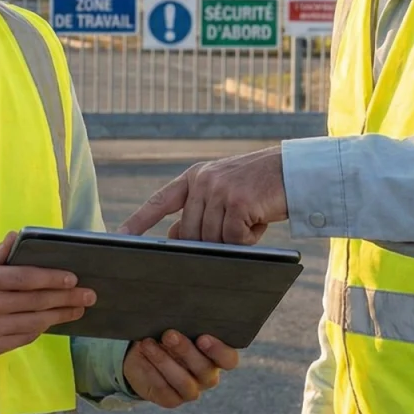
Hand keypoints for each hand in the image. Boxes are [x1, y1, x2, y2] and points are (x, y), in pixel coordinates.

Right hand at [0, 232, 94, 358]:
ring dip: (59, 315)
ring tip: (78, 309)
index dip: (50, 278)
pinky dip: (41, 328)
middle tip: (88, 295)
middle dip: (65, 298)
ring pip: (33, 322)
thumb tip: (17, 236)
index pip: (23, 278)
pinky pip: (23, 338)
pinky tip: (53, 320)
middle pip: (33, 301)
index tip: (72, 278)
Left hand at [117, 146, 287, 244]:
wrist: (296, 171)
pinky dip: (249, 238)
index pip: (159, 201)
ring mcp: (220, 189)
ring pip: (212, 238)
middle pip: (190, 232)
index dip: (138, 220)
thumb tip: (175, 238)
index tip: (117, 236)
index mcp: (195, 177)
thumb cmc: (260, 187)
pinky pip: (234, 238)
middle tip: (236, 232)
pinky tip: (260, 221)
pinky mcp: (239, 200)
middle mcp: (203, 180)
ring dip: (234, 240)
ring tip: (252, 220)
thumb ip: (199, 212)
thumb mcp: (224, 194)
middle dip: (211, 242)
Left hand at [123, 330, 239, 407]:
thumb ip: (185, 319)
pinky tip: (143, 356)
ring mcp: (190, 390)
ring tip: (148, 344)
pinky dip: (152, 371)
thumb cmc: (167, 331)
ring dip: (164, 361)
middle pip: (204, 369)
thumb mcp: (177, 323)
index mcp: (216, 356)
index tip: (203, 337)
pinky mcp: (171, 399)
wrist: (144, 352)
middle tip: (169, 335)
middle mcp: (207, 375)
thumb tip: (179, 301)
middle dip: (185, 351)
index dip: (219, 350)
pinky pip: (164, 389)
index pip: (229, 359)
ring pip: (184, 382)